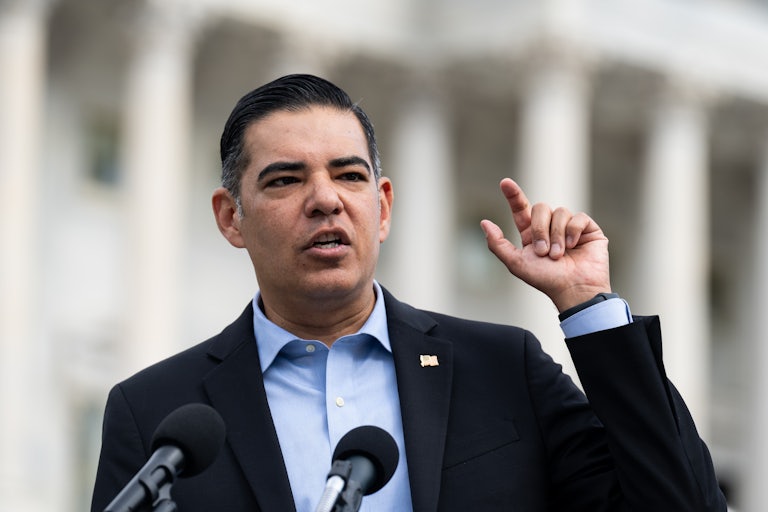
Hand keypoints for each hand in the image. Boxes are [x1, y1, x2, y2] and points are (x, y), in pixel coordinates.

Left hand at [480, 178, 610, 311]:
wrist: (574, 290)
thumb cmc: (546, 280)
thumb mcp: (516, 263)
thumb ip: (498, 244)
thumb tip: (484, 222)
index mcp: (532, 234)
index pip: (521, 209)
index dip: (513, 195)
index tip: (505, 183)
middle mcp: (551, 228)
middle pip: (541, 208)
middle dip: (540, 229)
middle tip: (544, 252)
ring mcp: (570, 227)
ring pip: (560, 212)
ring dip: (556, 235)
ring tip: (559, 255)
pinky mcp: (588, 229)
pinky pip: (578, 217)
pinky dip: (574, 231)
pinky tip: (574, 246)